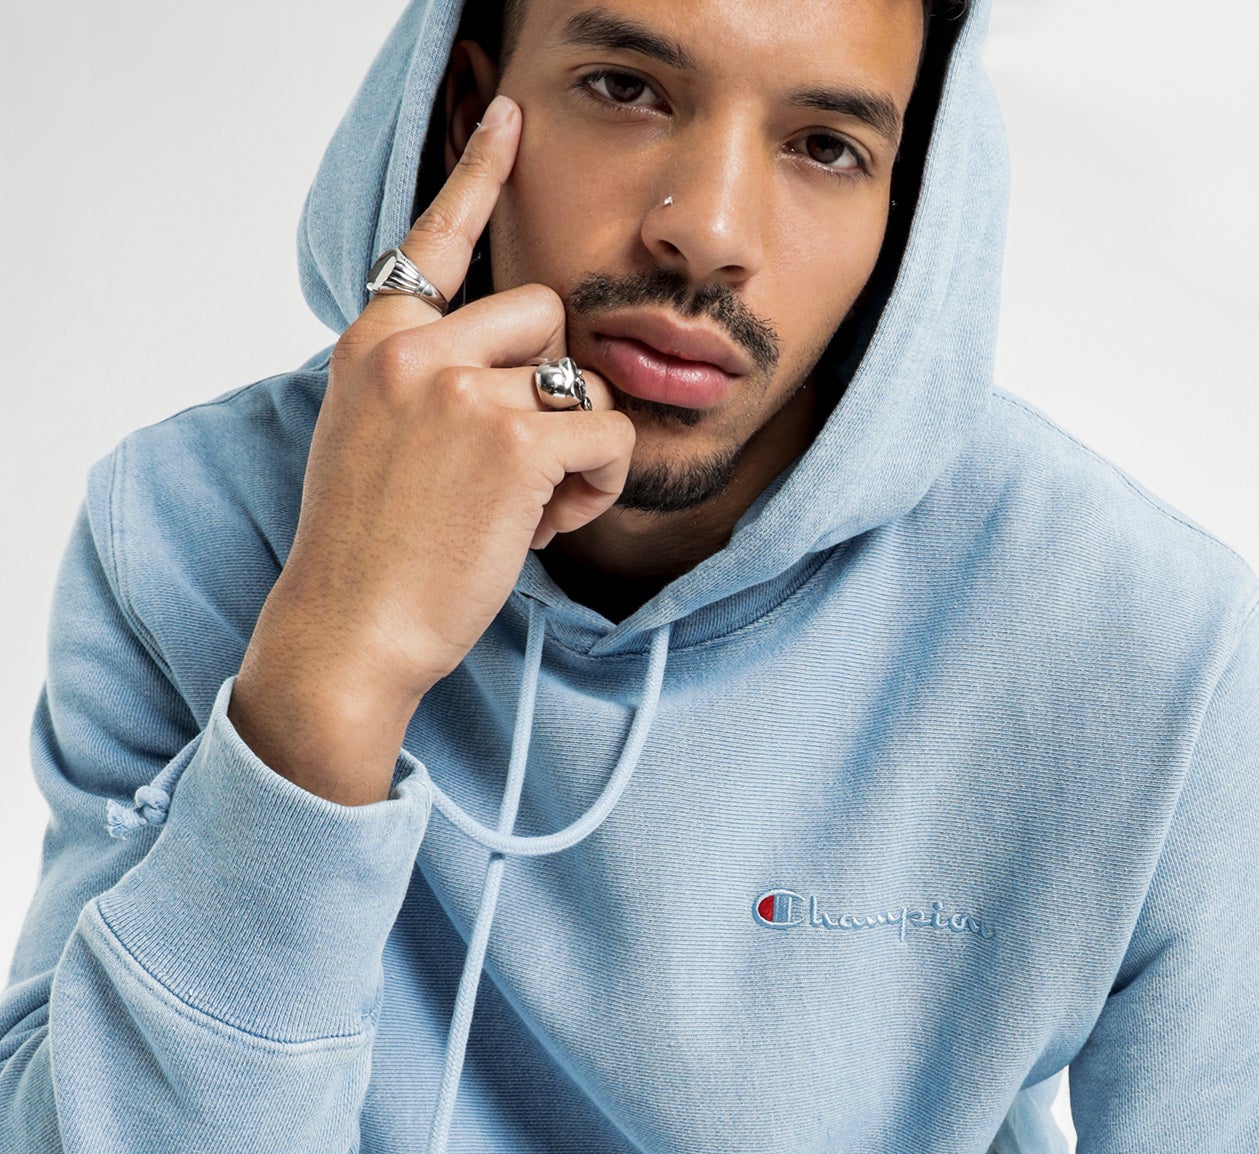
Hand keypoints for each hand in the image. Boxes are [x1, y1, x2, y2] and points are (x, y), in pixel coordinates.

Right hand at [230, 95, 634, 804]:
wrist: (349, 629)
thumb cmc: (368, 554)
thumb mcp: (371, 438)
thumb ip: (426, 383)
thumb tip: (526, 366)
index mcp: (376, 340)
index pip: (435, 237)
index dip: (481, 173)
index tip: (510, 118)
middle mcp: (416, 347)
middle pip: (542, 312)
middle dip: (551, 385)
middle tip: (517, 471)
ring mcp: (464, 390)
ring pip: (580, 378)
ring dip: (576, 446)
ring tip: (524, 509)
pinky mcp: (516, 442)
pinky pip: (608, 433)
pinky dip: (600, 483)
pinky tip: (548, 525)